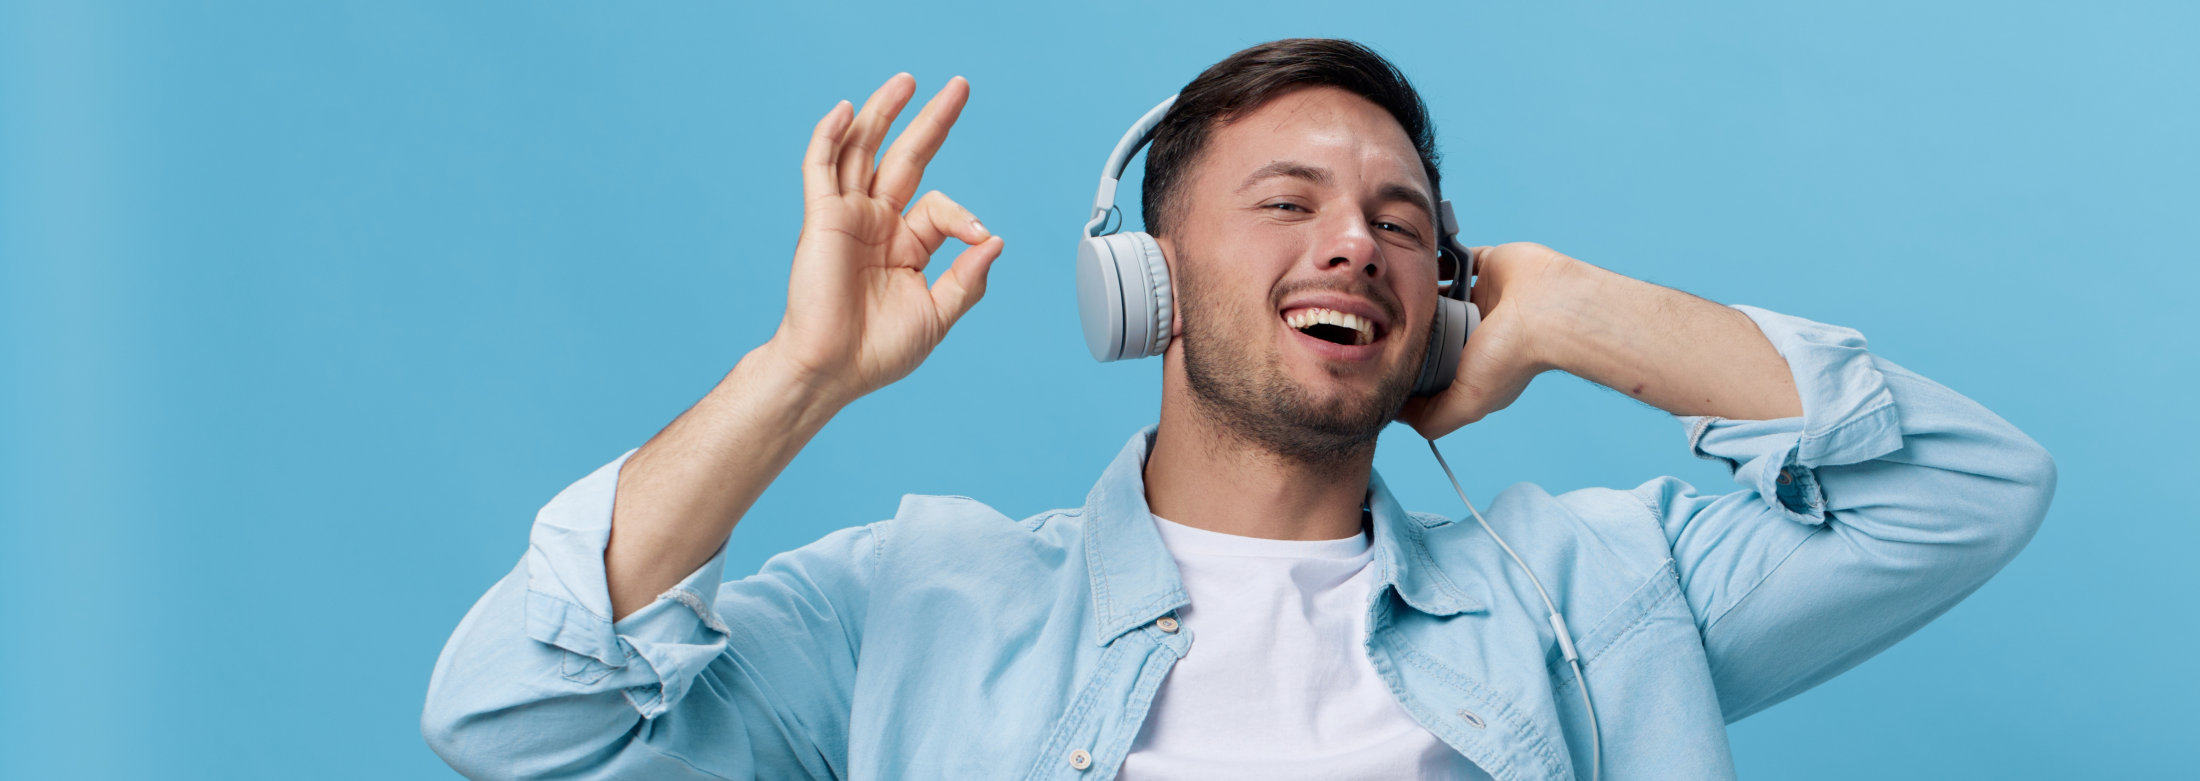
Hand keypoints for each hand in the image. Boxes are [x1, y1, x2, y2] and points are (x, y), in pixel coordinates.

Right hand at [764, 74, 1004, 404]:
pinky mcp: (822, 219)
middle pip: (906, 157)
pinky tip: (846, 111)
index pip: (939, 206)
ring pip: (864, 151)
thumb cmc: (876, 351)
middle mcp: (877, 224)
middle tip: (959, 87)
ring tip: (907, 81)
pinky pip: (821, 168)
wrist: (832, 371)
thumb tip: (995, 239)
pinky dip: (830, 137)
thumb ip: (967, 280)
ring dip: (883, 114)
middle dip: (932, 122)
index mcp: (905, 245)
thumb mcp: (937, 315)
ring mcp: (848, 218)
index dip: (963, 214)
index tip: (979, 236)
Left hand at [1398, 242, 1580, 438]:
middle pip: (1435, 327)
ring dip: (1419, 288)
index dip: (1413, 362)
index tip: (1384, 358)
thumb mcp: (1468, 402)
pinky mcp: (1488, 266)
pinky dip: (1438, 257)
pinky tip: (1415, 262)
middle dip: (1410, 323)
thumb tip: (1399, 415)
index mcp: (1477, 362)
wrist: (1547, 308)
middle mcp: (1480, 331)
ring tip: (1392, 288)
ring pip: (1441, 291)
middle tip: (1381, 318)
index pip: (1436, 365)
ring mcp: (1485, 298)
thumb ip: (1435, 418)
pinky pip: (1456, 257)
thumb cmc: (1512, 355)